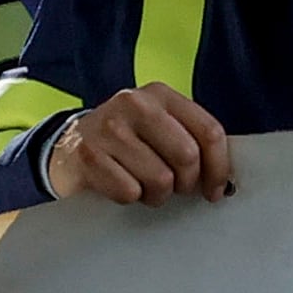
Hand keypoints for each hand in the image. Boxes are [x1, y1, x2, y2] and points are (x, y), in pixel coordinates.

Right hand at [56, 83, 235, 203]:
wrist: (68, 147)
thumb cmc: (126, 142)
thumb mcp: (158, 127)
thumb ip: (190, 140)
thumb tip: (223, 179)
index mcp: (161, 94)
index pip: (208, 131)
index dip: (218, 167)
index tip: (215, 190)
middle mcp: (135, 103)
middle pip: (187, 157)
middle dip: (186, 183)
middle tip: (174, 188)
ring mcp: (109, 127)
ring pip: (160, 179)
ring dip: (156, 195)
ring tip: (143, 185)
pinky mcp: (89, 154)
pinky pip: (129, 192)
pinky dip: (129, 197)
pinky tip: (120, 183)